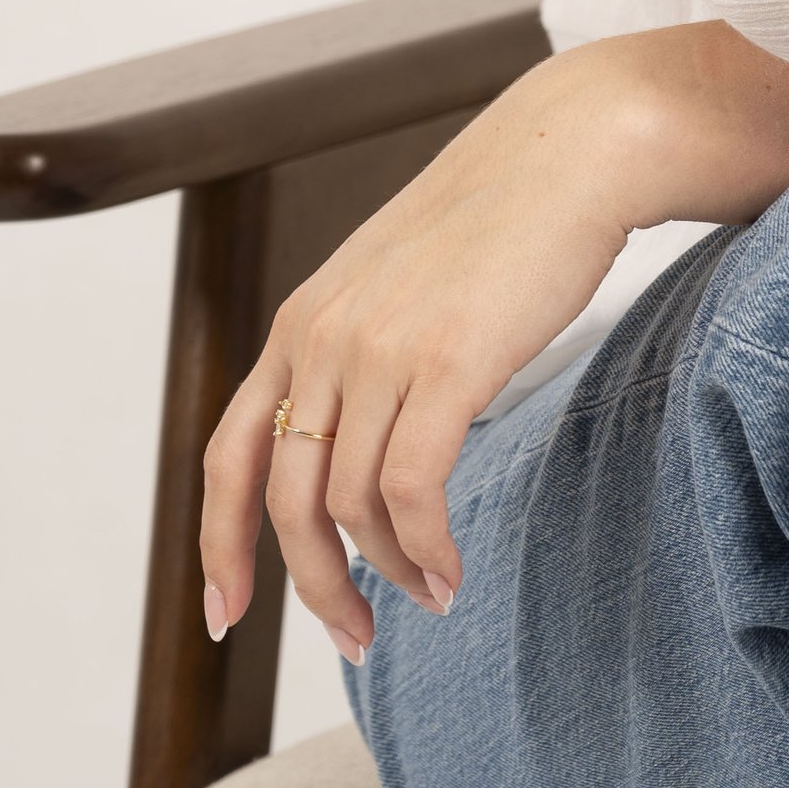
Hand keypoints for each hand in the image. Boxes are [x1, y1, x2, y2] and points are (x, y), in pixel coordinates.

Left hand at [199, 23, 788, 661]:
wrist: (571, 149)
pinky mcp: (447, 362)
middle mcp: (321, 337)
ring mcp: (379, 349)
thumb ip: (364, 354)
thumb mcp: (400, 285)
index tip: (225, 617)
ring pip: (350, 506)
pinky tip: (454, 568)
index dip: (217, 545)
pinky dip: (427, 546)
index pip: (226, 454)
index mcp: (301, 321)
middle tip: (357, 637)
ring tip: (433, 593)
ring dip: (390, 570)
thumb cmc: (503, 220)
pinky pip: (414, 490)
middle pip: (284, 501)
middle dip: (314, 587)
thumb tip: (361, 452)